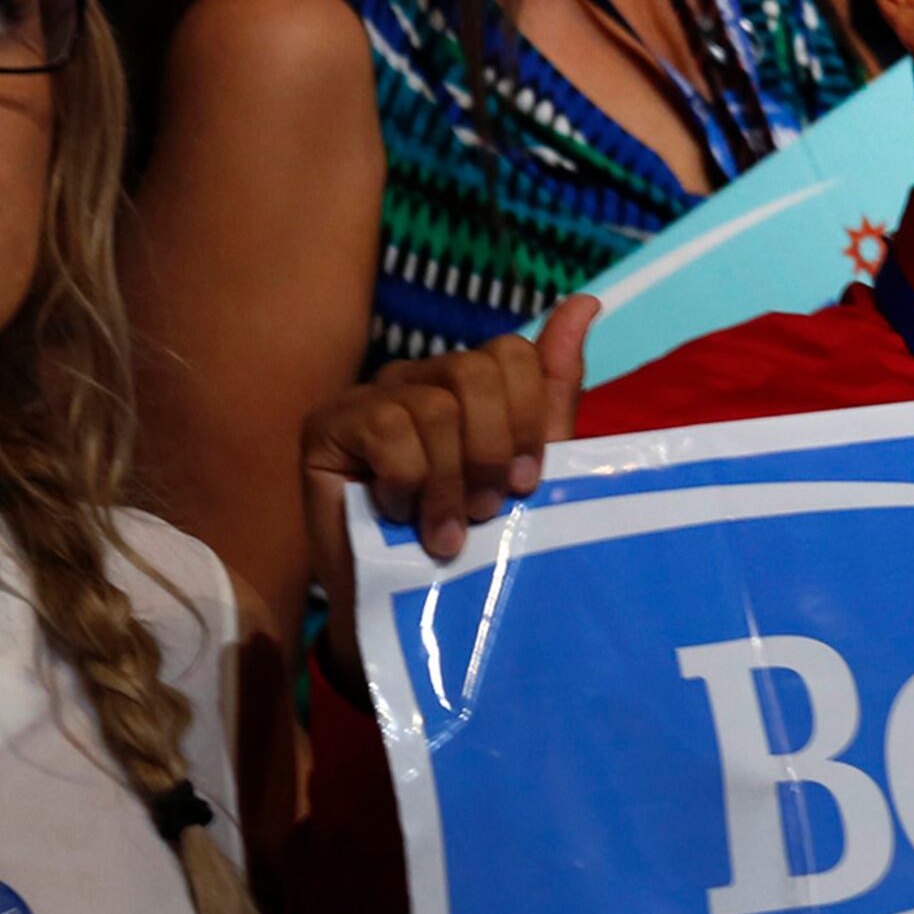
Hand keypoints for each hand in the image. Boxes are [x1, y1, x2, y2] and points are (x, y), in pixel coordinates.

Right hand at [298, 296, 599, 637]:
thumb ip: (552, 389)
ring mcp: (369, 396)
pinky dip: (406, 483)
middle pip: (475, 371)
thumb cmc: (469, 543)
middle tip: (485, 509)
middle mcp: (418, 378)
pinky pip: (388, 429)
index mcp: (468, 383)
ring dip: (449, 483)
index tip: (526, 483)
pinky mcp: (327, 424)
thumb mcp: (526, 469)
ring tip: (446, 530)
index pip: (511, 353)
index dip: (528, 419)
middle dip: (492, 450)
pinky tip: (398, 515)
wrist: (404, 612)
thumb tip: (586, 302)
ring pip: (435, 408)